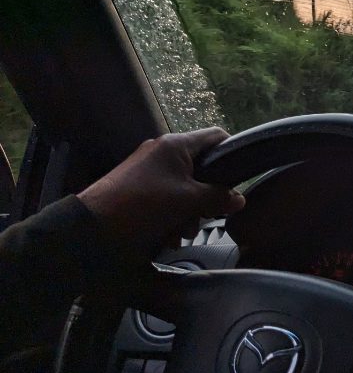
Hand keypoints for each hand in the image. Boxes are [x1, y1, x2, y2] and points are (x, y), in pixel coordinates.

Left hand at [78, 127, 244, 257]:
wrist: (91, 226)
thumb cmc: (143, 204)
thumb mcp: (187, 201)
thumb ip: (217, 197)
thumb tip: (239, 199)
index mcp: (176, 145)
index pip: (216, 136)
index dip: (232, 152)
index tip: (240, 176)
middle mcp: (162, 152)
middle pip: (201, 168)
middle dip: (206, 196)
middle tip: (207, 216)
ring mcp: (148, 169)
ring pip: (184, 187)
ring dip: (188, 212)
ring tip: (181, 233)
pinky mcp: (137, 187)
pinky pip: (165, 197)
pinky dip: (171, 216)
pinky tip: (168, 236)